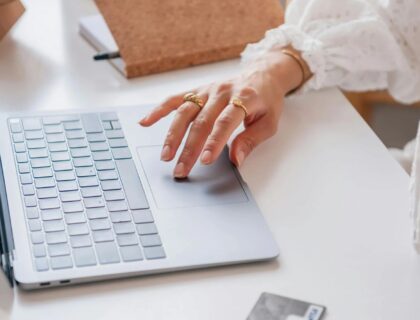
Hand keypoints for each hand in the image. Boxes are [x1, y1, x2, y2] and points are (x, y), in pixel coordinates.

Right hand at [139, 47, 304, 177]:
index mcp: (244, 99)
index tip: (204, 161)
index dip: (213, 142)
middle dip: (189, 147)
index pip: (224, 123)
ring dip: (173, 134)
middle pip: (201, 121)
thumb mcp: (269, 123)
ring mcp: (207, 90)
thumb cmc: (266, 102)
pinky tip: (146, 122)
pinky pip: (175, 99)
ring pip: (185, 112)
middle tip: (180, 168)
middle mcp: (222, 92)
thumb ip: (251, 140)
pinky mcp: (197, 90)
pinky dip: (159, 110)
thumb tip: (236, 160)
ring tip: (165, 154)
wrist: (262, 76)